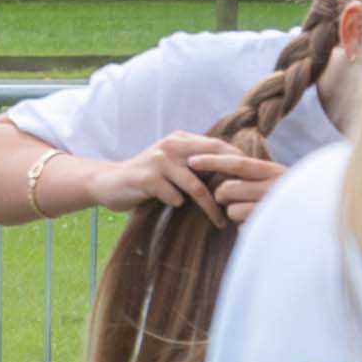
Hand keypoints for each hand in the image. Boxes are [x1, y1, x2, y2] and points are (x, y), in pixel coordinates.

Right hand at [117, 130, 278, 219]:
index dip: (238, 163)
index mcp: (181, 139)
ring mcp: (159, 160)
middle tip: (243, 204)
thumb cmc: (148, 179)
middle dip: (230, 185)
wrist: (109, 182)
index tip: (253, 183)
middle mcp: (171, 145)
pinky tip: (173, 209)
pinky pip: (174, 197)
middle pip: (212, 161)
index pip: (218, 146)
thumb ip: (195, 164)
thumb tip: (233, 177)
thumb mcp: (172, 165)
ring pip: (196, 186)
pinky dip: (178, 206)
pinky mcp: (147, 178)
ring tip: (219, 222)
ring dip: (210, 208)